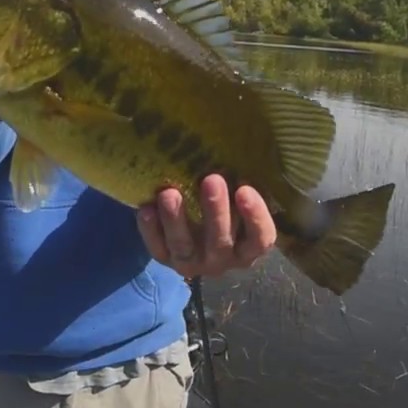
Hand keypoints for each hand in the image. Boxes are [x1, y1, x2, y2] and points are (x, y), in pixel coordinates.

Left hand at [136, 174, 276, 278]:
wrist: (193, 232)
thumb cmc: (226, 208)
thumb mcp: (236, 200)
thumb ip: (239, 185)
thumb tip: (237, 146)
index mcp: (247, 248)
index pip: (260, 238)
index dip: (255, 217)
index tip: (245, 189)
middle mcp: (222, 260)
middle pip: (221, 241)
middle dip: (216, 211)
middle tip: (211, 179)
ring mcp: (192, 262)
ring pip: (184, 246)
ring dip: (176, 220)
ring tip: (169, 193)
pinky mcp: (165, 260)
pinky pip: (156, 248)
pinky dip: (150, 230)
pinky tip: (146, 208)